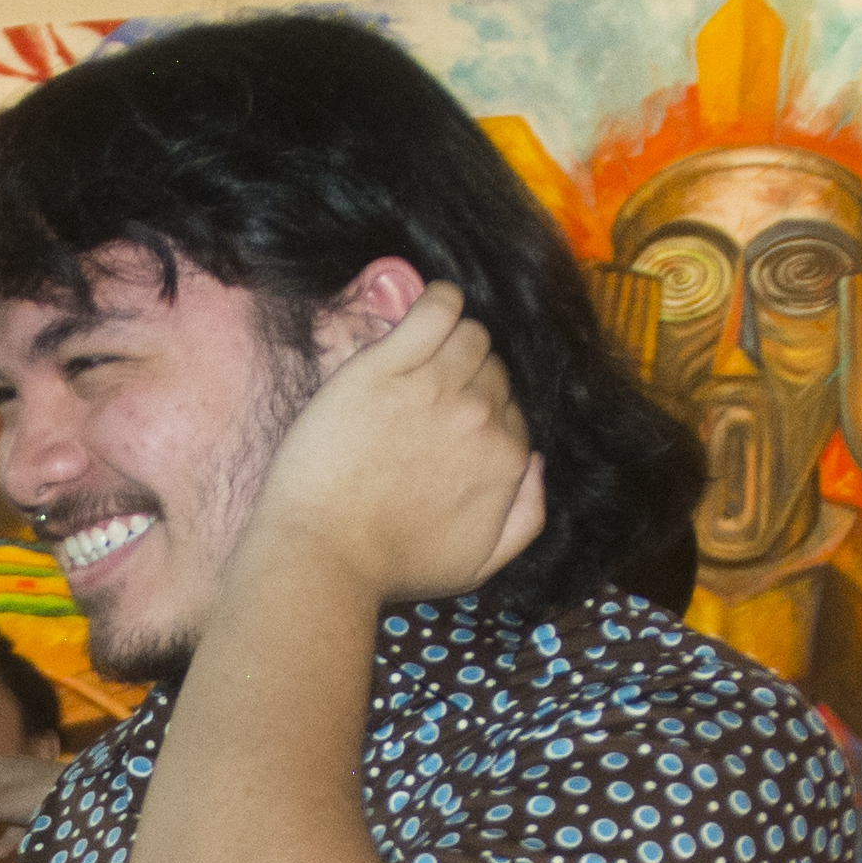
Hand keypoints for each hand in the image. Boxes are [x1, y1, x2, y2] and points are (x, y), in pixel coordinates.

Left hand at [236, 282, 540, 612]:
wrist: (323, 553)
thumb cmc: (394, 563)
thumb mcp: (480, 564)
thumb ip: (528, 516)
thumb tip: (538, 463)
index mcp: (508, 459)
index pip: (511, 409)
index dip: (482, 414)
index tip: (449, 425)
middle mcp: (480, 417)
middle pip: (492, 371)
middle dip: (469, 380)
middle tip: (429, 401)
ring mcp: (433, 387)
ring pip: (470, 336)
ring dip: (454, 341)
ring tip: (424, 360)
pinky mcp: (385, 366)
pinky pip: (434, 308)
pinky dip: (440, 299)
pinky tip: (434, 303)